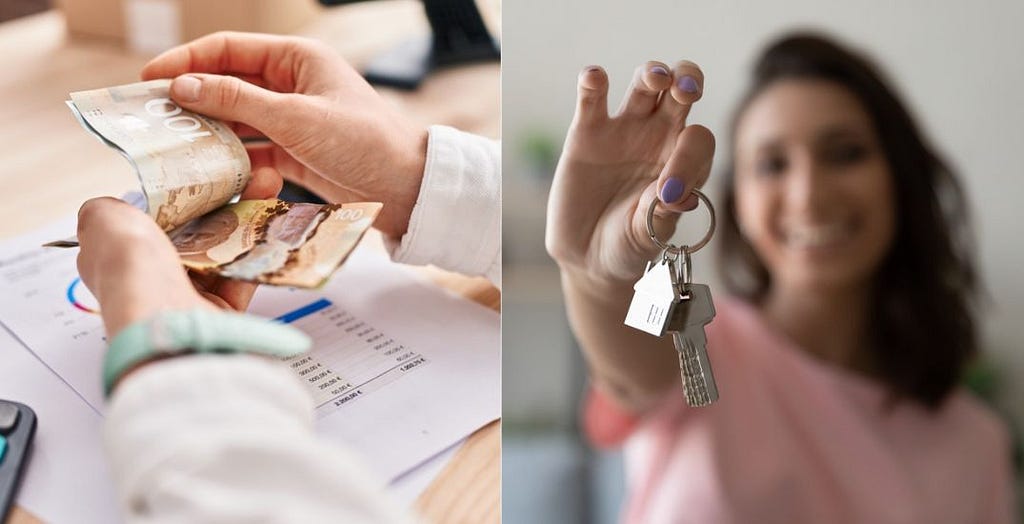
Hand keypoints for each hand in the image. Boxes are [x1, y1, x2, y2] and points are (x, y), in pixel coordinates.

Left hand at [76, 169, 281, 338]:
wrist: (166, 318)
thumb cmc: (130, 270)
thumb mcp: (101, 220)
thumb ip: (104, 208)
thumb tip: (112, 205)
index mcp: (121, 259)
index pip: (155, 222)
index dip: (183, 197)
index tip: (208, 176)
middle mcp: (154, 280)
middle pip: (195, 233)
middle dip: (225, 204)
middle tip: (251, 179)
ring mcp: (188, 296)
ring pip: (223, 251)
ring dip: (248, 221)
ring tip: (268, 192)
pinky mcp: (221, 311)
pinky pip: (242, 276)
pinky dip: (259, 252)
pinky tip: (272, 226)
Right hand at [140, 31, 428, 238]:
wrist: (408, 188)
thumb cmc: (365, 142)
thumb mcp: (296, 118)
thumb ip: (237, 102)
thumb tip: (183, 87)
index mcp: (297, 58)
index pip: (228, 50)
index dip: (186, 62)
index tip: (148, 82)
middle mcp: (292, 84)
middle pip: (227, 85)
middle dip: (192, 101)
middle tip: (152, 122)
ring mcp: (293, 120)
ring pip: (237, 121)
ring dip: (211, 134)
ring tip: (175, 149)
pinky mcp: (295, 153)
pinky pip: (253, 151)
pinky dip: (235, 161)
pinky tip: (215, 173)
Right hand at [546, 61, 714, 285]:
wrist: (588, 257)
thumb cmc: (628, 246)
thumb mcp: (648, 236)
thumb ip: (661, 214)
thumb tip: (675, 193)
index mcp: (684, 161)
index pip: (697, 140)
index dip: (690, 157)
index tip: (669, 192)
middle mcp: (659, 138)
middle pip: (681, 92)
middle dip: (688, 82)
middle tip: (686, 90)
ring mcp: (623, 131)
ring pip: (644, 86)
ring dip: (652, 74)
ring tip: (655, 78)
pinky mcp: (587, 132)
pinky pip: (592, 99)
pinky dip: (592, 83)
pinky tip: (594, 77)